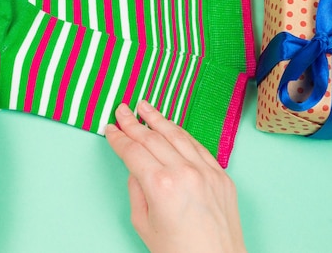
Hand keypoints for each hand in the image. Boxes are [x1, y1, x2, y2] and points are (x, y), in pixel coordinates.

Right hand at [105, 101, 245, 252]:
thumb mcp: (144, 224)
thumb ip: (137, 190)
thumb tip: (137, 169)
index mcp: (160, 186)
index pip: (133, 152)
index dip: (119, 138)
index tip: (110, 129)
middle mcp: (184, 173)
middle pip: (152, 138)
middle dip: (133, 123)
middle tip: (122, 110)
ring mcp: (206, 172)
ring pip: (177, 135)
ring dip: (158, 118)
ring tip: (144, 106)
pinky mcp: (221, 175)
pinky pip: (199, 146)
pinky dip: (182, 133)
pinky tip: (171, 126)